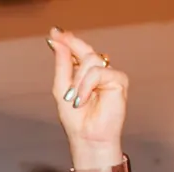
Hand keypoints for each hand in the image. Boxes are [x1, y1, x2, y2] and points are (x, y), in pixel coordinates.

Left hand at [48, 28, 129, 169]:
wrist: (87, 137)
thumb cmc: (75, 119)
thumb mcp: (61, 88)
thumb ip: (61, 64)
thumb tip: (57, 40)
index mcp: (83, 72)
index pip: (77, 49)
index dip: (67, 40)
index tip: (54, 32)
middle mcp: (98, 70)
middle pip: (85, 52)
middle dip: (72, 69)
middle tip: (67, 92)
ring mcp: (109, 74)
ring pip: (91, 61)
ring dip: (78, 82)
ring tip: (76, 101)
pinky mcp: (119, 80)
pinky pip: (99, 72)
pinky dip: (87, 86)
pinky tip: (82, 100)